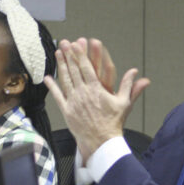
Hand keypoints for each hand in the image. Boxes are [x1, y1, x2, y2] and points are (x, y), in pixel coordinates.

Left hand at [44, 38, 149, 160]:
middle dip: (69, 55)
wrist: (102, 141)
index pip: (86, 68)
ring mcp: (74, 102)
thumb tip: (135, 72)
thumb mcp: (124, 103)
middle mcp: (83, 94)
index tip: (76, 45)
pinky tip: (48, 78)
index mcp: (96, 90)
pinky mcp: (67, 111)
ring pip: (65, 80)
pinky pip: (58, 96)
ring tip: (58, 53)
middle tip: (65, 43)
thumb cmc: (113, 123)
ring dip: (61, 66)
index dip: (80, 55)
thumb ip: (129, 86)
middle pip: (74, 70)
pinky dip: (52, 87)